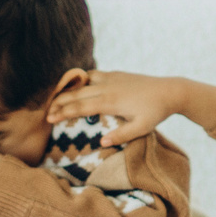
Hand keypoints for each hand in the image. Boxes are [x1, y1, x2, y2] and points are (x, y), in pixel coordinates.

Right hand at [47, 71, 215, 147]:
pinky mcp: (116, 74)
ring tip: (55, 99)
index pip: (80, 106)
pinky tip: (75, 86)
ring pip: (82, 82)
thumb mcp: (142, 128)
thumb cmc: (156, 112)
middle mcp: (107, 87)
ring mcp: (111, 78)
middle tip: (45, 112)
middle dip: (59, 102)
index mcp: (111, 101)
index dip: (63, 112)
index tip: (50, 119)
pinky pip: (92, 74)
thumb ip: (122, 136)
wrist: (170, 91)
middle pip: (76, 94)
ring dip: (67, 90)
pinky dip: (80, 80)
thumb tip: (101, 142)